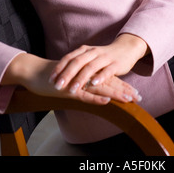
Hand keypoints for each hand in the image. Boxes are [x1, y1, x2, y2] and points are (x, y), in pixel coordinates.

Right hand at [2, 52, 141, 104]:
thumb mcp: (73, 80)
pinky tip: (106, 100)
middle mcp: (85, 74)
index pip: (109, 79)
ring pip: (100, 87)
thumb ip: (85, 82)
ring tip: (128, 99)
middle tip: (139, 97)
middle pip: (108, 82)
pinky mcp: (68, 88)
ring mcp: (77, 81)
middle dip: (124, 90)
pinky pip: (84, 94)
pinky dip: (95, 97)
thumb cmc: (54, 76)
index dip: (123, 86)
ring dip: (115, 93)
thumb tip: (98, 89)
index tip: (136, 94)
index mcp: (87, 72)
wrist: (34, 71)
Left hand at [49, 34, 147, 98]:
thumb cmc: (105, 56)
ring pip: (90, 67)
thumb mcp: (89, 56)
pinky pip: (107, 70)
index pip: (69, 58)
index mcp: (85, 50)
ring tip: (72, 89)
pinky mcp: (116, 64)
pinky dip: (100, 76)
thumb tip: (60, 74)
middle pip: (77, 62)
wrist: (127, 48)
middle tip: (57, 86)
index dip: (59, 68)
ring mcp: (105, 58)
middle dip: (66, 74)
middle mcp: (93, 52)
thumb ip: (78, 63)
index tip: (50, 79)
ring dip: (80, 78)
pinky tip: (94, 83)